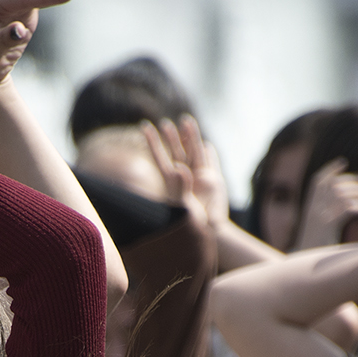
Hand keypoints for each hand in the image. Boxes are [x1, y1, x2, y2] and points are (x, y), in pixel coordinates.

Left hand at [142, 115, 226, 232]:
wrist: (209, 234)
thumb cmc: (192, 225)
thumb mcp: (184, 206)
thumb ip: (181, 187)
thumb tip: (178, 168)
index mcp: (173, 183)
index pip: (160, 158)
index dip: (153, 143)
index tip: (144, 128)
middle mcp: (185, 179)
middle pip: (177, 153)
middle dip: (171, 138)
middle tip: (164, 122)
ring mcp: (199, 180)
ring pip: (194, 153)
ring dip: (190, 138)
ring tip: (186, 121)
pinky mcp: (213, 183)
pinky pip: (210, 163)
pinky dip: (209, 154)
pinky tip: (206, 145)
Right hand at [296, 159, 357, 250]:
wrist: (302, 271)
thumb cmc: (315, 253)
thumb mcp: (318, 233)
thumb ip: (327, 220)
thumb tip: (339, 213)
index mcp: (309, 209)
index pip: (317, 182)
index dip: (329, 170)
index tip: (342, 162)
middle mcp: (311, 210)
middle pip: (333, 184)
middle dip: (352, 181)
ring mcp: (317, 217)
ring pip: (340, 194)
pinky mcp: (326, 226)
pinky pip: (345, 209)